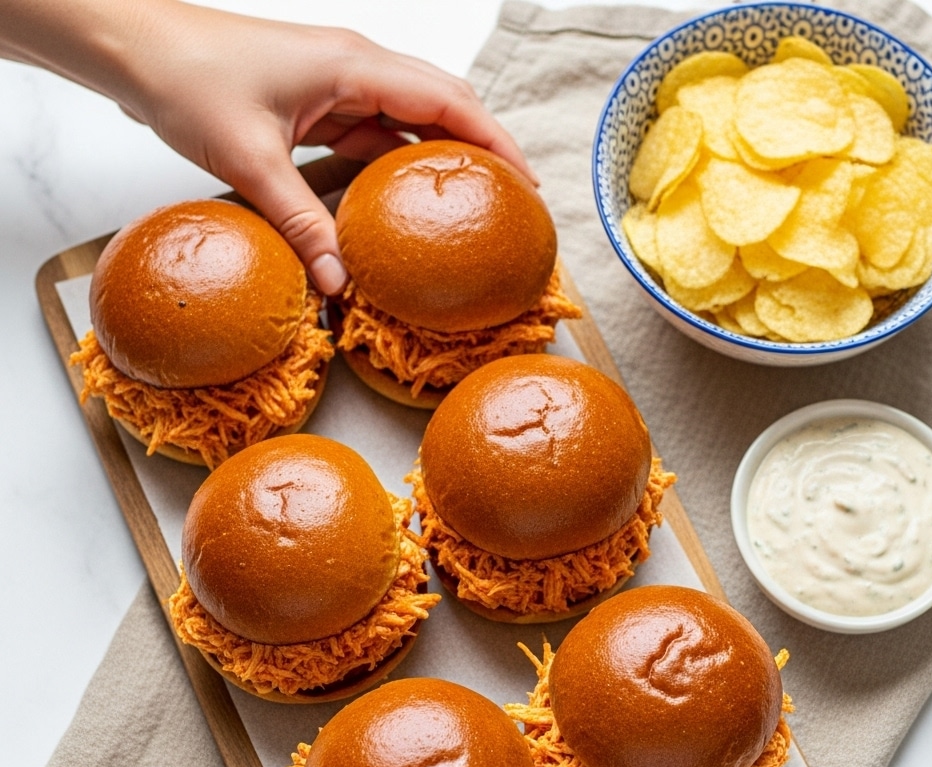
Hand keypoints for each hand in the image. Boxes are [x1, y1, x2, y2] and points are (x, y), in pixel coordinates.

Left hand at [0, 0, 533, 294]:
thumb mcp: (251, 159)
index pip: (448, 101)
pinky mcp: (319, 105)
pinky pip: (373, 137)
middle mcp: (357, 69)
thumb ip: (301, 222)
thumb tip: (338, 283)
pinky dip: (393, 169)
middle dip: (481, 152)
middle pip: (442, 108)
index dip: (495, 142)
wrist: (135, 47)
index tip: (526, 186)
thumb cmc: (187, 79)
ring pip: (409, 123)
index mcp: (354, 66)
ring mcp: (339, 86)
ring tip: (468, 211)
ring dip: (438, 163)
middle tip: (509, 205)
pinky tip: (402, 206)